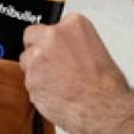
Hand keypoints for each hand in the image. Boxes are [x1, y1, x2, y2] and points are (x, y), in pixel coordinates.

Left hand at [19, 14, 133, 133]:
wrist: (103, 108)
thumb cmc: (106, 86)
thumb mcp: (96, 50)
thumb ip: (73, 44)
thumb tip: (65, 49)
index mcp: (73, 25)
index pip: (50, 26)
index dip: (53, 42)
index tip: (59, 51)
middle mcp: (53, 36)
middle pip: (31, 38)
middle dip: (38, 51)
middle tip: (53, 66)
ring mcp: (39, 57)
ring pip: (27, 62)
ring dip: (37, 71)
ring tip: (58, 84)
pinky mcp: (30, 78)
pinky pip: (28, 82)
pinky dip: (38, 89)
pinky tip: (55, 94)